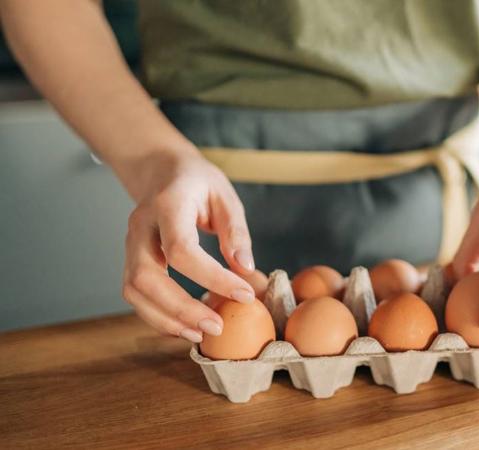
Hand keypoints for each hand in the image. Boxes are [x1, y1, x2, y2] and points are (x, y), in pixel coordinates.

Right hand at [121, 150, 260, 342]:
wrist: (160, 170)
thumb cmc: (197, 181)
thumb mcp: (224, 194)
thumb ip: (235, 230)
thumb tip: (246, 268)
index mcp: (167, 204)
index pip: (182, 249)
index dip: (212, 277)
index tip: (244, 294)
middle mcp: (140, 226)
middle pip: (147, 276)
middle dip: (181, 308)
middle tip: (216, 327)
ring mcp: (130, 244)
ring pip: (134, 290)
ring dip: (165, 319)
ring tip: (201, 334)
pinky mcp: (130, 259)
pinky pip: (135, 294)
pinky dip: (158, 316)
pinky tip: (185, 326)